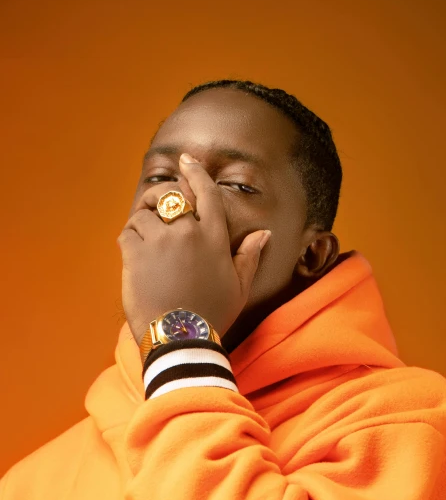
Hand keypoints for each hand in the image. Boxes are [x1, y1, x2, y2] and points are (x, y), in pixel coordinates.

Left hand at [117, 153, 269, 348]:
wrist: (182, 338)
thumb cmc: (213, 315)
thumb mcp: (239, 287)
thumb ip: (249, 256)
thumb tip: (263, 233)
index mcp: (214, 238)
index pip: (205, 193)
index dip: (195, 173)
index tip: (187, 161)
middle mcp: (188, 232)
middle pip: (172, 195)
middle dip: (163, 194)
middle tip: (157, 202)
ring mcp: (160, 242)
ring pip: (145, 212)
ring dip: (142, 219)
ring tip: (143, 233)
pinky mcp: (136, 255)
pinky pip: (128, 231)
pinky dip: (129, 237)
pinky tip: (133, 251)